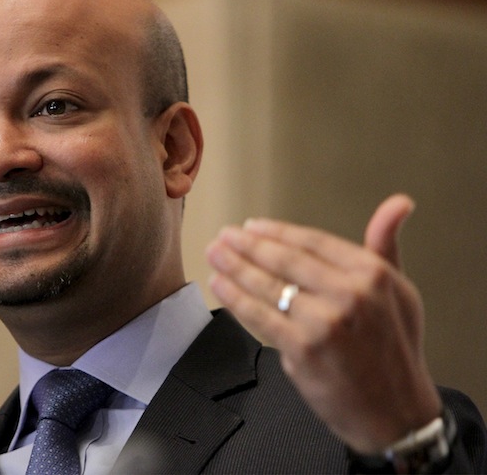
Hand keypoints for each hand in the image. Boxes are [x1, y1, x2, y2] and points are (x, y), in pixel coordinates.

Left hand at [205, 194, 441, 452]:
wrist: (395, 412)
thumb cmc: (394, 349)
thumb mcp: (400, 291)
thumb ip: (385, 246)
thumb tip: (397, 204)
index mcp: (372, 274)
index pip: (312, 241)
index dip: (276, 232)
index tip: (251, 226)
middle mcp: (349, 293)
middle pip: (284, 260)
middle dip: (247, 246)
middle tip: (224, 236)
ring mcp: (324, 322)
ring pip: (267, 286)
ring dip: (234, 266)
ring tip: (214, 254)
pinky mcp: (302, 348)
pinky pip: (259, 316)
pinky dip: (235, 298)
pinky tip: (220, 285)